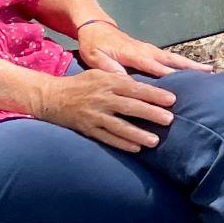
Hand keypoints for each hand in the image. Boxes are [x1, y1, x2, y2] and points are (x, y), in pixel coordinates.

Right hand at [34, 65, 180, 150]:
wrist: (52, 97)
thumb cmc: (81, 84)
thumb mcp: (100, 73)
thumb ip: (120, 79)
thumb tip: (144, 84)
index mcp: (107, 82)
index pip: (135, 88)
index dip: (153, 94)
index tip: (171, 99)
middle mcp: (102, 99)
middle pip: (130, 107)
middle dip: (151, 113)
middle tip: (169, 119)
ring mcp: (94, 115)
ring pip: (119, 126)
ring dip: (138, 134)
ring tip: (154, 141)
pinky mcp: (87, 129)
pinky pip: (107, 138)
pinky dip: (122, 143)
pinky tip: (136, 148)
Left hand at [76, 18, 209, 77]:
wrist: (95, 27)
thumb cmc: (94, 45)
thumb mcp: (95, 57)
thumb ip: (109, 68)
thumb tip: (123, 80)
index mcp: (132, 54)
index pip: (153, 65)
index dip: (167, 73)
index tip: (181, 82)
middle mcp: (145, 50)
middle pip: (171, 59)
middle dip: (190, 66)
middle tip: (209, 72)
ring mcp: (149, 50)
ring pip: (173, 58)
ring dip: (191, 64)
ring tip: (209, 71)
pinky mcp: (150, 51)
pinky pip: (169, 58)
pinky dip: (182, 63)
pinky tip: (192, 70)